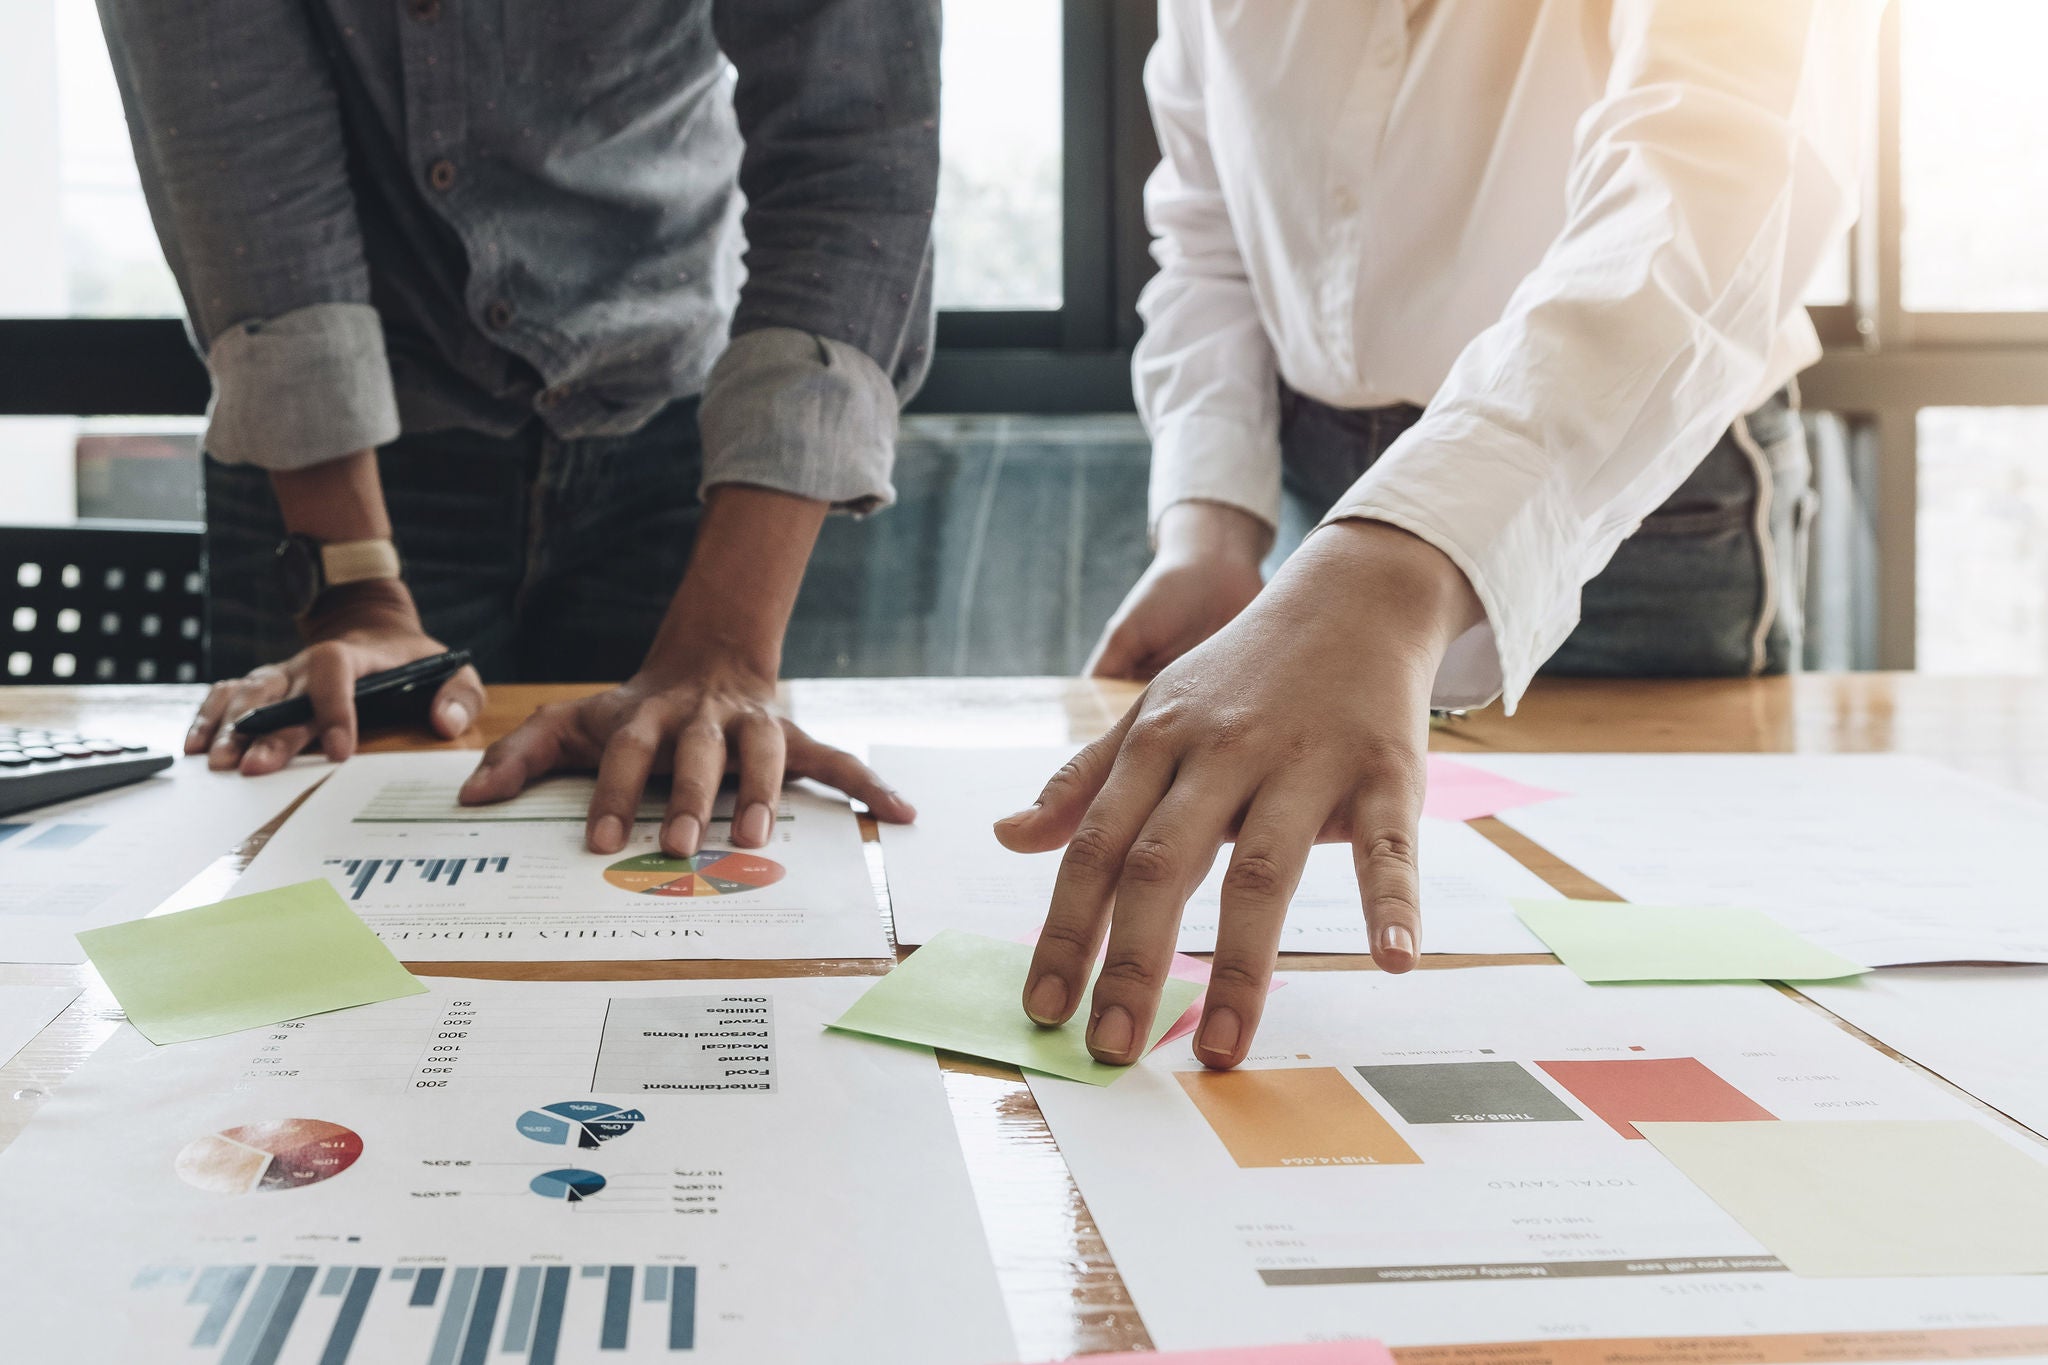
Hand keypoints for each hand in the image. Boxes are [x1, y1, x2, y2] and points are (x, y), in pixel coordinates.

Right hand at [186, 580, 483, 774]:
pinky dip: (208, 717)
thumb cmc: (411, 659)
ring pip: (247, 695)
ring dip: (230, 728)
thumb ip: (459, 695)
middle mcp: (308, 664)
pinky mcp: (263, 686)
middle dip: (269, 733)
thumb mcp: (451, 668)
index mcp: (357, 656)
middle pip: (283, 694)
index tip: (342, 750)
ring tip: (219, 763)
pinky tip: (196, 746)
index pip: (337, 669)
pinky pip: (226, 695)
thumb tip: (446, 723)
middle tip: (255, 769)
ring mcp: (281, 674)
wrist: (369, 623)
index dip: (336, 707)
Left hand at [456, 655, 914, 855]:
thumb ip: (521, 755)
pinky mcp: (795, 738)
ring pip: (764, 753)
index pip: (625, 751)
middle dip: (689, 796)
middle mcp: (704, 719)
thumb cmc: (635, 710)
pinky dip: (871, 785)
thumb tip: (468, 797)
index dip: (611, 791)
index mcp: (648, 716)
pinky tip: (901, 814)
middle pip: (698, 752)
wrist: (707, 657)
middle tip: (676, 843)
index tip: (596, 841)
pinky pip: (838, 760)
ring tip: (757, 837)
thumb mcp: (573, 721)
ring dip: (764, 792)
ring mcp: (754, 726)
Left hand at [997, 519, 1482, 1069]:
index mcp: (1157, 744)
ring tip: (1219, 1048)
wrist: (1353, 594)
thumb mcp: (1153, 713)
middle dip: (1131, 963)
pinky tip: (1392, 961)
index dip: (1065, 930)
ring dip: (1239, 967)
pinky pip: (1389, 843)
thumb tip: (1009, 838)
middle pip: (1163, 866)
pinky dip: (1392, 901)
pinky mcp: (1384, 768)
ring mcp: (1304, 760)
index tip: (1042, 1007)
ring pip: (1263, 870)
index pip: (1096, 849)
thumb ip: (1084, 781)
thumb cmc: (1241, 673)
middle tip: (1111, 1049)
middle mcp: (1221, 753)